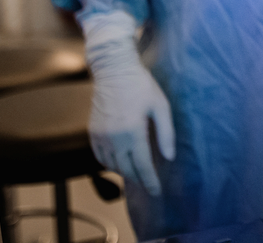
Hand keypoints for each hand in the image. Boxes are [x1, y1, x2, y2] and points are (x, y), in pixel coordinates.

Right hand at [81, 13, 176, 195]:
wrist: (113, 70)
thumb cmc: (141, 85)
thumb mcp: (160, 106)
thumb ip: (166, 133)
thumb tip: (169, 157)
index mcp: (132, 132)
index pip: (142, 166)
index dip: (150, 181)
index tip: (157, 192)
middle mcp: (114, 138)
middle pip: (126, 169)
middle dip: (138, 179)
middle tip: (148, 184)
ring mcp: (101, 136)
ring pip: (112, 165)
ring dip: (124, 172)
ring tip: (136, 174)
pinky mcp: (92, 131)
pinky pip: (100, 156)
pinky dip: (110, 163)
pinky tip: (119, 162)